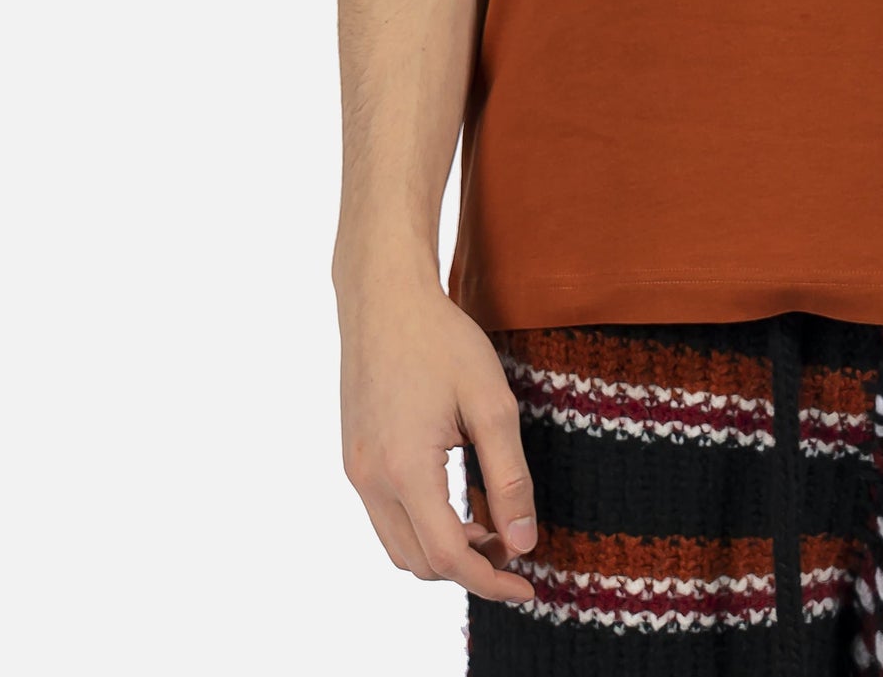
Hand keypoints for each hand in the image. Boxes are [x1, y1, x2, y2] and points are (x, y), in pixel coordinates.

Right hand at [337, 276, 538, 602]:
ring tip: (489, 524)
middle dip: (470, 567)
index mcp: (404, 470)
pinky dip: (422, 525)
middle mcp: (371, 480)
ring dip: (443, 550)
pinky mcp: (354, 456)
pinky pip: (386, 516)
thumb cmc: (442, 340)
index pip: (448, 557)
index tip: (529, 586)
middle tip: (514, 545)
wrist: (384, 296)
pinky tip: (456, 498)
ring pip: (399, 545)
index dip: (490, 581)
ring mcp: (356, 469)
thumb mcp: (491, 402)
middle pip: (420, 562)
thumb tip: (523, 543)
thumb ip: (508, 476)